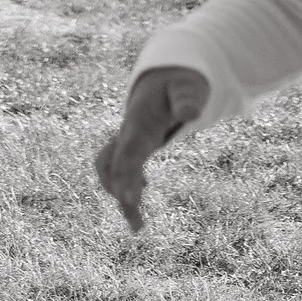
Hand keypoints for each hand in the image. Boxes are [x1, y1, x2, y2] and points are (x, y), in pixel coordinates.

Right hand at [93, 66, 210, 230]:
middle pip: (113, 166)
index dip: (126, 175)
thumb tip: (191, 114)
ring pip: (111, 169)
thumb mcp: (189, 87)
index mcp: (139, 122)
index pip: (128, 153)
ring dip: (120, 194)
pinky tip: (141, 195)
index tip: (128, 200)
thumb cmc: (181, 82)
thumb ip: (187, 99)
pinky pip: (120, 167)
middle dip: (121, 193)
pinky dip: (125, 185)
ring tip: (137, 226)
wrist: (165, 74)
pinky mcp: (133, 145)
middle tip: (137, 226)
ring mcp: (128, 139)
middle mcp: (128, 133)